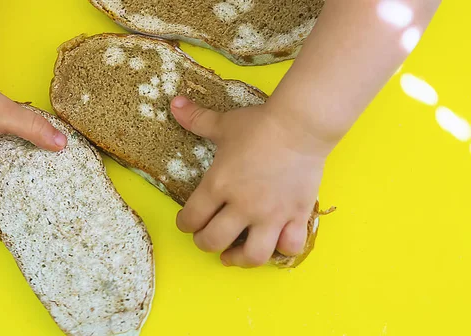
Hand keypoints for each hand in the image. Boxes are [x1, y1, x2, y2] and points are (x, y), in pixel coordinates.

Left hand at [170, 96, 333, 267]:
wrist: (301, 124)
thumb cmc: (259, 125)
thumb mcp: (223, 124)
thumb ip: (197, 119)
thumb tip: (173, 103)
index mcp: (219, 185)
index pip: (192, 218)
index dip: (184, 224)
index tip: (186, 223)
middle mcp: (242, 206)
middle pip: (214, 241)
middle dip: (205, 242)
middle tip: (207, 238)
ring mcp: (271, 214)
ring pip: (252, 255)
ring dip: (239, 258)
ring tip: (234, 255)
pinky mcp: (296, 215)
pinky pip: (288, 247)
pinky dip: (281, 249)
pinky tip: (274, 242)